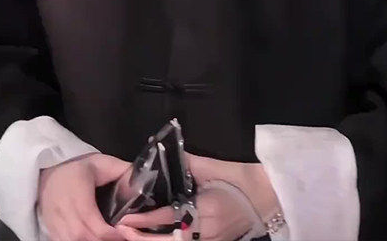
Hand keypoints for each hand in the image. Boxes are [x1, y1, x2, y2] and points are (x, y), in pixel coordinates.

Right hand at [37, 152, 130, 240]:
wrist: (48, 170)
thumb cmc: (77, 167)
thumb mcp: (101, 163)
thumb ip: (122, 171)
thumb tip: (142, 179)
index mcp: (77, 193)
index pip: (93, 223)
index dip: (111, 234)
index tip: (125, 232)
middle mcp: (63, 210)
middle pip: (82, 237)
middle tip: (119, 236)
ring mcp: (53, 221)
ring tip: (105, 237)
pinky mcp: (50, 229)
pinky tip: (90, 238)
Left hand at [115, 152, 280, 240]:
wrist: (266, 197)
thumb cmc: (239, 178)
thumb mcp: (212, 168)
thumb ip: (186, 164)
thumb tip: (161, 153)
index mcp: (206, 209)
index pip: (168, 217)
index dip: (144, 221)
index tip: (124, 219)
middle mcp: (206, 231)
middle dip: (143, 239)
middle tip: (121, 232)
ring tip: (131, 237)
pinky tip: (153, 239)